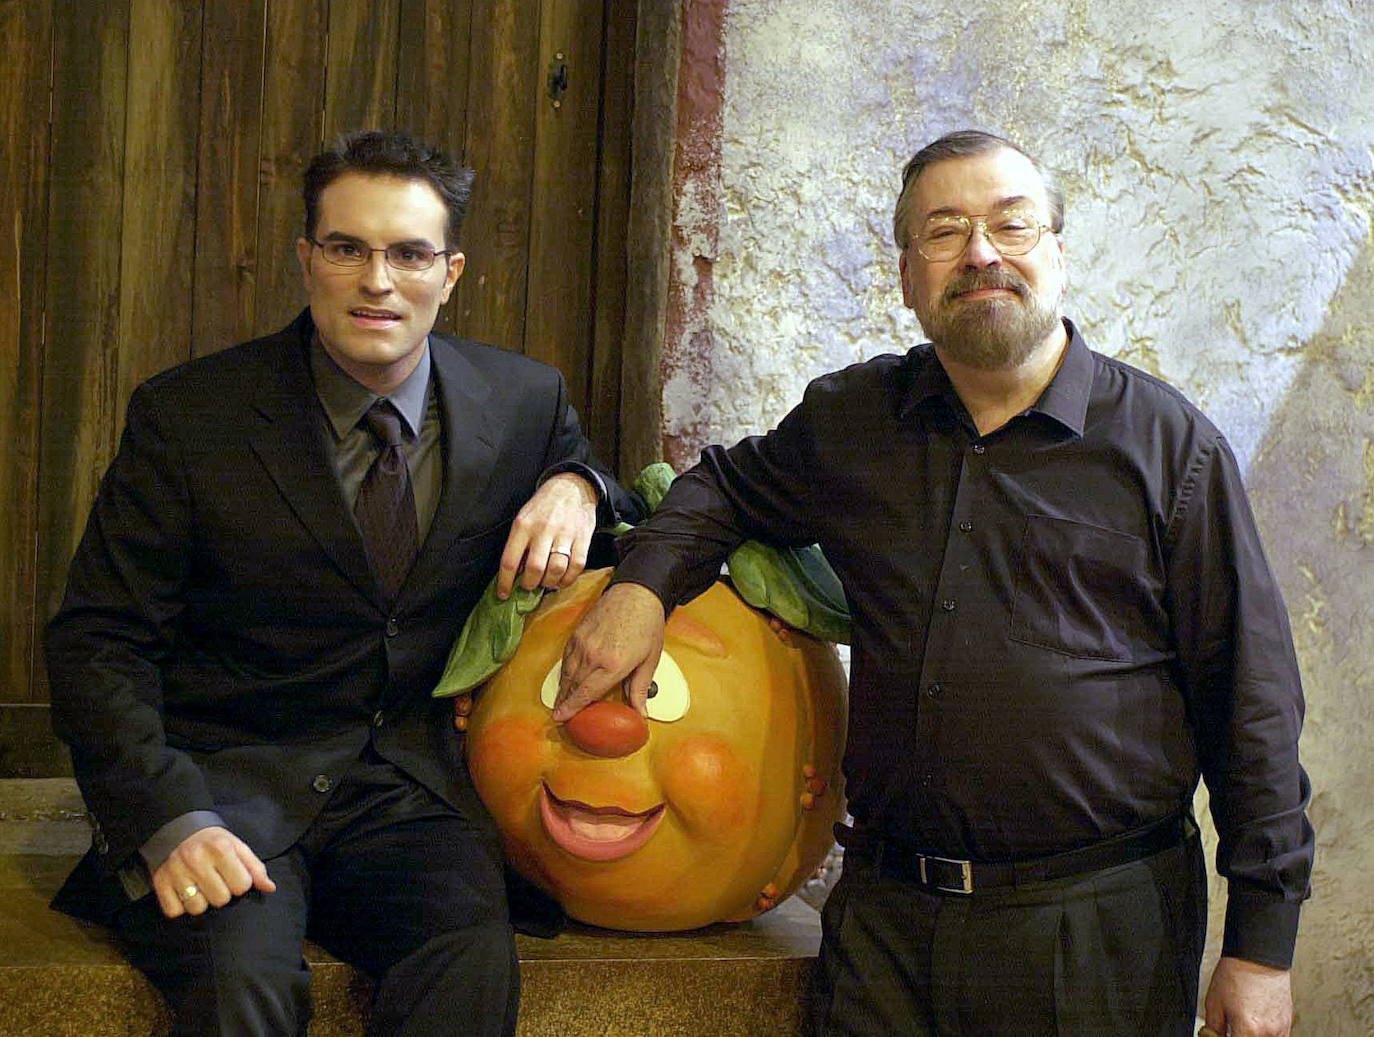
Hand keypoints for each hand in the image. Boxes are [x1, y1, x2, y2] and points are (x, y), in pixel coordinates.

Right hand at [151, 826, 275, 918]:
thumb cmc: (212, 841)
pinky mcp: (159, 883)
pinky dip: (180, 907)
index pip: (242, 886)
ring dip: (201, 902)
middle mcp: (197, 860)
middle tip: (216, 882)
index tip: (233, 877)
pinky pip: (174, 911)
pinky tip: (184, 893)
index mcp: (221, 849)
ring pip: (197, 908)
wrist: (175, 827)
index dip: (241, 884)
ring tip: (200, 888)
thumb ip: (255, 868)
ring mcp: (176, 873)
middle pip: (220, 900)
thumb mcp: (237, 846)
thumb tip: (270, 888)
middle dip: (222, 894)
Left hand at [497, 473, 597, 598]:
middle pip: (535, 568)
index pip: (510, 560)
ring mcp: (565, 534)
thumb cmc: (543, 506)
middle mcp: (543, 529)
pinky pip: (576, 566)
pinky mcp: (583, 538)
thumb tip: (515, 573)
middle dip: (530, 584)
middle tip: (529, 585)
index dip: (505, 582)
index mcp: (523, 525)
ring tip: (546, 582)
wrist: (572, 487)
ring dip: (550, 583)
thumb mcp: (523, 518)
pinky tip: (562, 580)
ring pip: (556, 569)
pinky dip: (568, 579)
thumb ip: (519, 544)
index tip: (504, 594)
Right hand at [554, 582, 665, 721]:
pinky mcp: (578, 633)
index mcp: (613, 665)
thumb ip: (640, 689)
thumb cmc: (647, 625)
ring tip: (560, 701)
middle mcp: (594, 655)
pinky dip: (564, 670)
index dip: (572, 708)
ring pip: (567, 672)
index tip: (561, 718)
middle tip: (559, 715)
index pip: (586, 693)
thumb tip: (640, 713)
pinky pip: (566, 657)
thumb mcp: (650, 660)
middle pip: (573, 685)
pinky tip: (565, 678)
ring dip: (562, 688)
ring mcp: (583, 643)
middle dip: (564, 702)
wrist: (636, 594)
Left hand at [1202, 955, 1292, 1036]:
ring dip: (1253, 1036)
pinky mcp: (1288, 1023)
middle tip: (1233, 1028)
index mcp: (1248, 1030)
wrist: (1257, 957)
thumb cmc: (1235, 975)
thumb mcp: (1214, 1002)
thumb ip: (1214, 1027)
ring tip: (1244, 1024)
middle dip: (1241, 1036)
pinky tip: (1256, 1024)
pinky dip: (1266, 1035)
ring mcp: (1281, 1029)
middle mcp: (1267, 1033)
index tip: (1223, 1034)